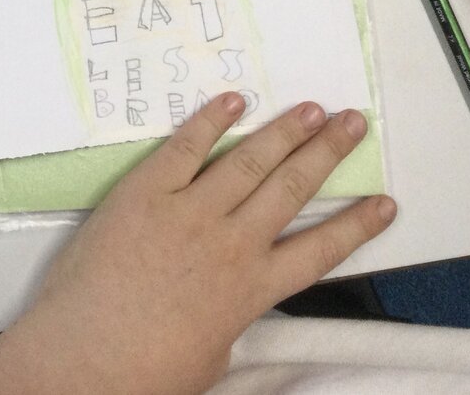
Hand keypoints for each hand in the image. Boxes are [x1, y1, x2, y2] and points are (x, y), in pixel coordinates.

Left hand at [0, 93, 395, 394]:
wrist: (85, 357)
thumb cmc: (142, 371)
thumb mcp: (211, 356)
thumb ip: (229, 318)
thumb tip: (227, 305)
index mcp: (252, 290)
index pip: (321, 251)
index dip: (356, 225)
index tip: (384, 202)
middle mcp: (230, 244)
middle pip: (292, 189)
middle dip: (328, 153)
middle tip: (352, 123)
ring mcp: (187, 214)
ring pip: (249, 162)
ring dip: (285, 131)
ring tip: (313, 108)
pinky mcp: (144, 194)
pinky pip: (184, 148)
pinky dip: (210, 121)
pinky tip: (233, 102)